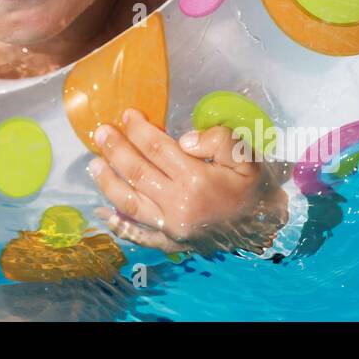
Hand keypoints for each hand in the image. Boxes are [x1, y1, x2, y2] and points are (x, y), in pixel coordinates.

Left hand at [88, 108, 290, 256]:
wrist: (265, 226)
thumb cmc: (253, 186)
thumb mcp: (245, 156)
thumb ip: (217, 141)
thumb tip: (183, 141)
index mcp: (197, 181)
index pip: (157, 149)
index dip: (138, 130)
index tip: (126, 115)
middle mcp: (179, 206)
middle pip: (137, 172)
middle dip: (116, 149)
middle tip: (101, 132)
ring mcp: (171, 228)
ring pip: (130, 203)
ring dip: (108, 181)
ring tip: (93, 163)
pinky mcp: (170, 244)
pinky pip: (138, 235)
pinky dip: (118, 225)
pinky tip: (101, 213)